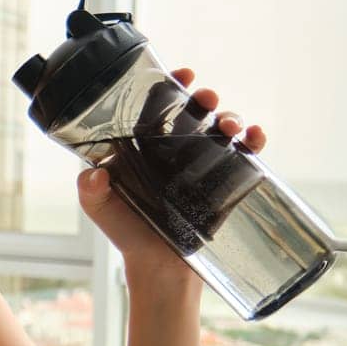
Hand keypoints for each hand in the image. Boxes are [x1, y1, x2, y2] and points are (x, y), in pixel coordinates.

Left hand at [76, 68, 266, 273]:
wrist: (160, 270)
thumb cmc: (127, 234)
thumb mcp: (100, 208)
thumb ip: (91, 190)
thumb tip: (94, 174)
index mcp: (143, 146)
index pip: (156, 107)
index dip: (168, 86)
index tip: (179, 74)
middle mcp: (173, 150)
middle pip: (193, 112)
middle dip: (204, 97)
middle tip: (206, 97)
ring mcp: (201, 164)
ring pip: (220, 128)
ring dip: (230, 117)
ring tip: (229, 125)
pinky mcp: (224, 182)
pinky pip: (245, 155)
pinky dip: (254, 140)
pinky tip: (255, 138)